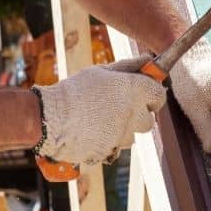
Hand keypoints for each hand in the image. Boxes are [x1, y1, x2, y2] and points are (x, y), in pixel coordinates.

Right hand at [34, 55, 165, 164]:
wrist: (50, 118)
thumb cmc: (75, 90)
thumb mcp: (101, 72)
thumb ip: (129, 66)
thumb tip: (149, 60)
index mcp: (134, 91)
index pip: (159, 95)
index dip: (153, 96)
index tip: (144, 95)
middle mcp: (134, 113)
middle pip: (149, 120)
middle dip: (139, 116)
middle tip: (119, 109)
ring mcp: (123, 134)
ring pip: (132, 135)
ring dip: (122, 130)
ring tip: (100, 120)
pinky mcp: (112, 150)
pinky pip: (116, 147)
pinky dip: (108, 141)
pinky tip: (92, 131)